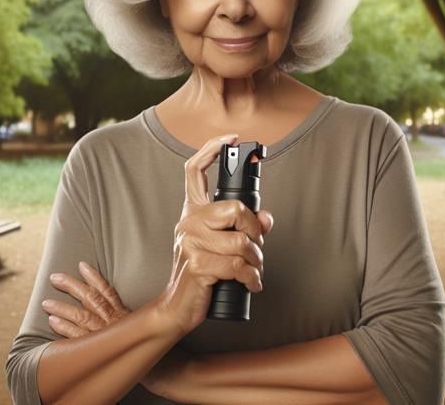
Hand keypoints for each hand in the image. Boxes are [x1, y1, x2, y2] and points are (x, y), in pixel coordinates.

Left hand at [43, 263, 193, 400]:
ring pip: (82, 316)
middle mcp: (114, 321)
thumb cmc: (153, 347)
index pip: (107, 291)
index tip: (82, 265)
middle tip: (55, 278)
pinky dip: (66, 329)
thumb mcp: (146, 327)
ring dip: (63, 308)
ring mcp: (106, 334)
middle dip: (72, 287)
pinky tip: (53, 322)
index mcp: (124, 314)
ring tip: (47, 303)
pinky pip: (79, 337)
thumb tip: (130, 312)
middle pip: (90, 299)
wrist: (162, 369)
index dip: (94, 277)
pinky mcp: (101, 349)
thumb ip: (136, 318)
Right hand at [151, 133, 275, 336]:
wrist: (177, 306)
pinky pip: (237, 265)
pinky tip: (251, 284)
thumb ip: (244, 228)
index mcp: (193, 212)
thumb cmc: (203, 273)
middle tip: (257, 248)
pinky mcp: (197, 264)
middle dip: (255, 231)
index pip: (193, 170)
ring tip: (252, 271)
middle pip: (235, 208)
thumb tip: (267, 218)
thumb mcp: (222, 246)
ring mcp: (190, 242)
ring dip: (256, 261)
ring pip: (241, 242)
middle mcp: (188, 222)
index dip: (211, 149)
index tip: (231, 139)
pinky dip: (251, 278)